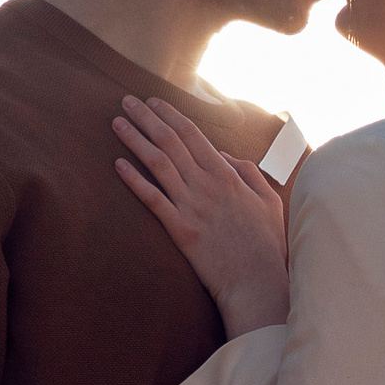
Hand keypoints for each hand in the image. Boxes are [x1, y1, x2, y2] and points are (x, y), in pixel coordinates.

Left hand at [115, 95, 290, 332]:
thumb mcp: (268, 201)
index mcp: (228, 175)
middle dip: (146, 118)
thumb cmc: (266, 245)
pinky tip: (118, 165)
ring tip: (117, 123)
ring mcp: (192, 207)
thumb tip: (222, 155)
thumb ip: (246, 172)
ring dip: (135, 140)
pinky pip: (152, 199)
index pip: (193, 134)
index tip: (153, 102)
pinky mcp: (180, 230)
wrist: (257, 283)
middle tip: (126, 101)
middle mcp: (207, 185)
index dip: (170, 114)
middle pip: (170, 142)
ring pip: (157, 164)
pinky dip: (134, 180)